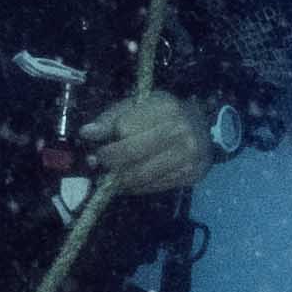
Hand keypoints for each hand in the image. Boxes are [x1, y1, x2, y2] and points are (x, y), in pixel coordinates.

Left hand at [78, 88, 214, 199]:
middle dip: (107, 160)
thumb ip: (113, 117)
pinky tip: (126, 181)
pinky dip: (134, 186)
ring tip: (107, 173)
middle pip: (131, 154)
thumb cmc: (165, 113)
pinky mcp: (190, 176)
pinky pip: (153, 186)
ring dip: (117, 178)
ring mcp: (188, 157)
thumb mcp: (141, 104)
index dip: (104, 135)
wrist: (205, 127)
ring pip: (140, 175)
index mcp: (166, 109)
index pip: (125, 127)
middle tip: (95, 161)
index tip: (89, 139)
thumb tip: (86, 132)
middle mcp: (180, 133)